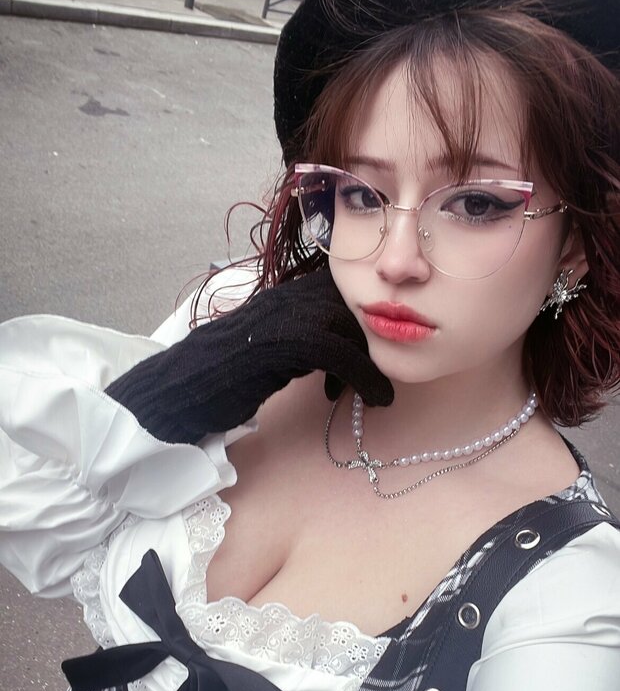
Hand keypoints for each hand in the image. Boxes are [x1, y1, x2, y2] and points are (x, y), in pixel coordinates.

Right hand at [106, 268, 393, 442]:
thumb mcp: (273, 353)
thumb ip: (306, 345)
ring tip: (379, 392)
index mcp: (287, 295)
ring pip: (354, 323)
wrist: (177, 392)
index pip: (348, 291)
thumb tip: (346, 355)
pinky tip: (375, 399)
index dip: (370, 323)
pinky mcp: (281, 341)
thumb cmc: (222, 379)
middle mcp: (288, 296)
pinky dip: (366, 377)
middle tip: (382, 375)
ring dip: (376, 360)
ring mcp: (284, 315)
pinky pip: (340, 351)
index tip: (376, 358)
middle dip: (376, 340)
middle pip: (358, 303)